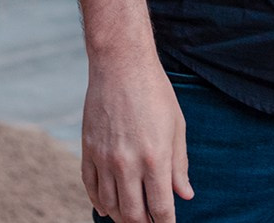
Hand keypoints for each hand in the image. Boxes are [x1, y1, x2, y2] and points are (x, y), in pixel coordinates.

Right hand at [80, 56, 192, 222]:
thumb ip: (180, 165)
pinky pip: (91, 188)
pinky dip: (100, 203)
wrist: (121, 66)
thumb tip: (185, 194)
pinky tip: (109, 207)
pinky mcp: (88, 151)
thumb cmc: (156, 93)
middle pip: (133, 214)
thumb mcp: (177, 127)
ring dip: (122, 217)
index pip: (160, 208)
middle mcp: (128, 164)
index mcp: (155, 158)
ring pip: (110, 206)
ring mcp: (104, 159)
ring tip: (133, 218)